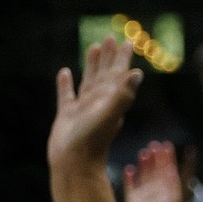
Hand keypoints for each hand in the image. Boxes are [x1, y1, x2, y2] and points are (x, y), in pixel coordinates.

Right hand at [49, 35, 140, 173]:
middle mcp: (99, 101)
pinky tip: (64, 72)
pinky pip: (67, 95)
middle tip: (110, 37)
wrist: (73, 164)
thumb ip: (122, 95)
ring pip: (89, 80)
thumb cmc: (91, 141)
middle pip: (105, 73)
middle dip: (108, 56)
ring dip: (91, 65)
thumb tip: (138, 74)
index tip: (128, 41)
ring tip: (93, 47)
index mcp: (110, 99)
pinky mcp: (66, 115)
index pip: (119, 73)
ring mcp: (83, 108)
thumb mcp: (109, 115)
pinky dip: (66, 83)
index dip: (123, 58)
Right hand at [122, 139, 183, 201]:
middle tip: (154, 145)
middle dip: (155, 157)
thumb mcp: (171, 200)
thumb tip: (171, 170)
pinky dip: (129, 177)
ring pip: (143, 174)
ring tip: (143, 153)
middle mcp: (156, 188)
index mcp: (168, 188)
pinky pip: (130, 185)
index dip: (168, 157)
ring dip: (143, 163)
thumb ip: (170, 185)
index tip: (167, 145)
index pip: (168, 168)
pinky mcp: (132, 199)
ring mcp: (143, 193)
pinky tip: (129, 168)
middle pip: (156, 168)